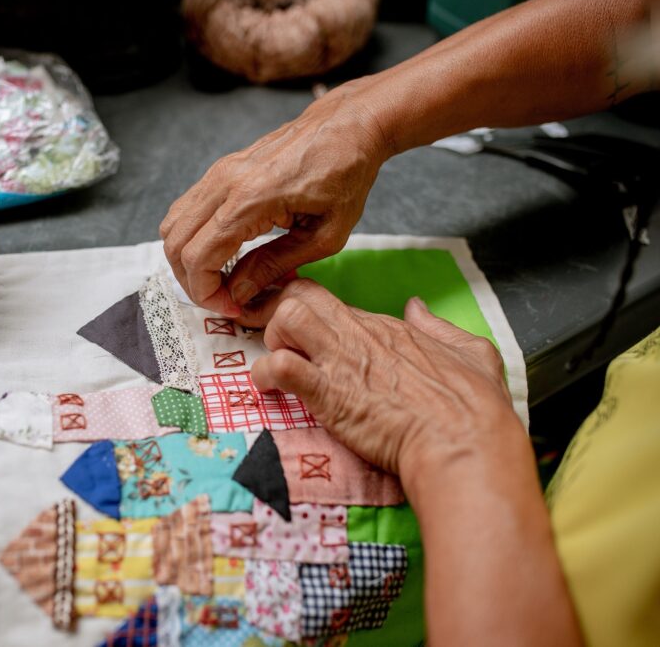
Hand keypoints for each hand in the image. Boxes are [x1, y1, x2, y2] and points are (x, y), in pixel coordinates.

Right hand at [160, 85, 390, 317]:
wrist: (347, 126)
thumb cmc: (346, 175)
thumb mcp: (326, 235)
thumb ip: (277, 265)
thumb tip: (240, 292)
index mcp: (251, 199)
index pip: (199, 257)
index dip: (208, 292)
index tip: (233, 307)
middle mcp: (225, 182)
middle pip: (175, 244)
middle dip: (193, 282)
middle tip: (224, 299)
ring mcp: (218, 173)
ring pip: (172, 226)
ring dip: (187, 261)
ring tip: (221, 278)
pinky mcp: (220, 171)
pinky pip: (186, 210)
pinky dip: (193, 238)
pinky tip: (223, 252)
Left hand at [250, 280, 521, 477]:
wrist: (463, 445)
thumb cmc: (474, 409)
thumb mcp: (473, 353)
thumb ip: (440, 327)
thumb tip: (418, 308)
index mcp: (387, 327)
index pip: (334, 303)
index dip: (315, 320)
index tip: (310, 341)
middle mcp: (359, 334)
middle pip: (302, 294)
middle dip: (281, 315)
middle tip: (285, 347)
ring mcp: (341, 360)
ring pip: (286, 316)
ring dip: (272, 339)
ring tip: (278, 366)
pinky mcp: (327, 392)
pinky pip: (278, 365)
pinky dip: (265, 376)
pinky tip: (270, 391)